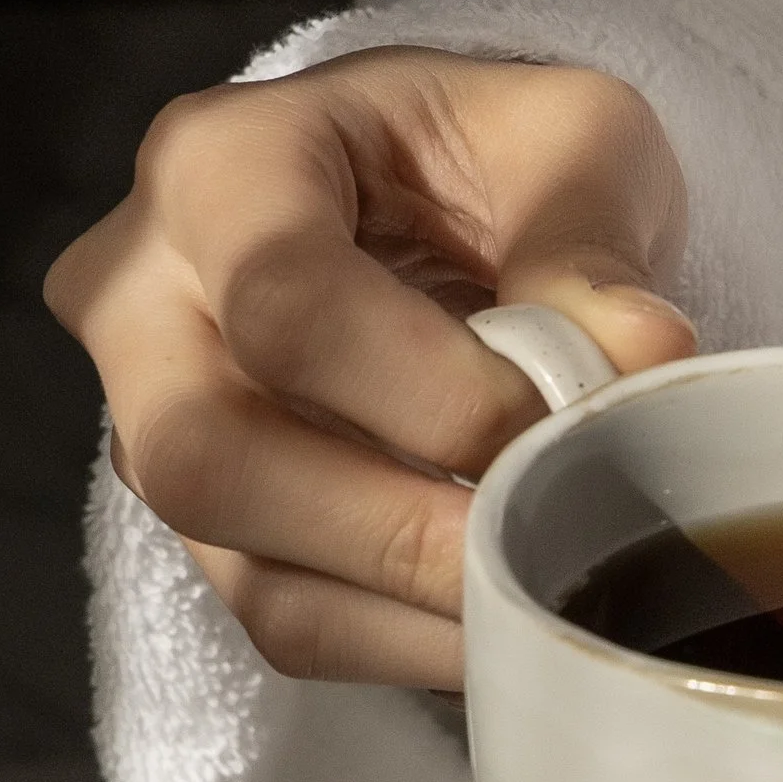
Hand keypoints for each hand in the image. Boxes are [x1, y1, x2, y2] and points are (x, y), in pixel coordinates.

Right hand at [47, 50, 694, 689]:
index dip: (435, 393)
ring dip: (412, 606)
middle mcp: (142, 297)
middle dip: (398, 529)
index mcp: (217, 166)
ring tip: (544, 590)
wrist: (440, 200)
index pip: (283, 306)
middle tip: (544, 539)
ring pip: (239, 564)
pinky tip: (506, 619)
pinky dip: (408, 642)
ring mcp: (153, 420)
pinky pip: (286, 620)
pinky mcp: (211, 520)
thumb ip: (591, 239)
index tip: (565, 417)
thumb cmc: (490, 155)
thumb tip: (639, 357)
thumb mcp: (568, 139)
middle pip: (207, 458)